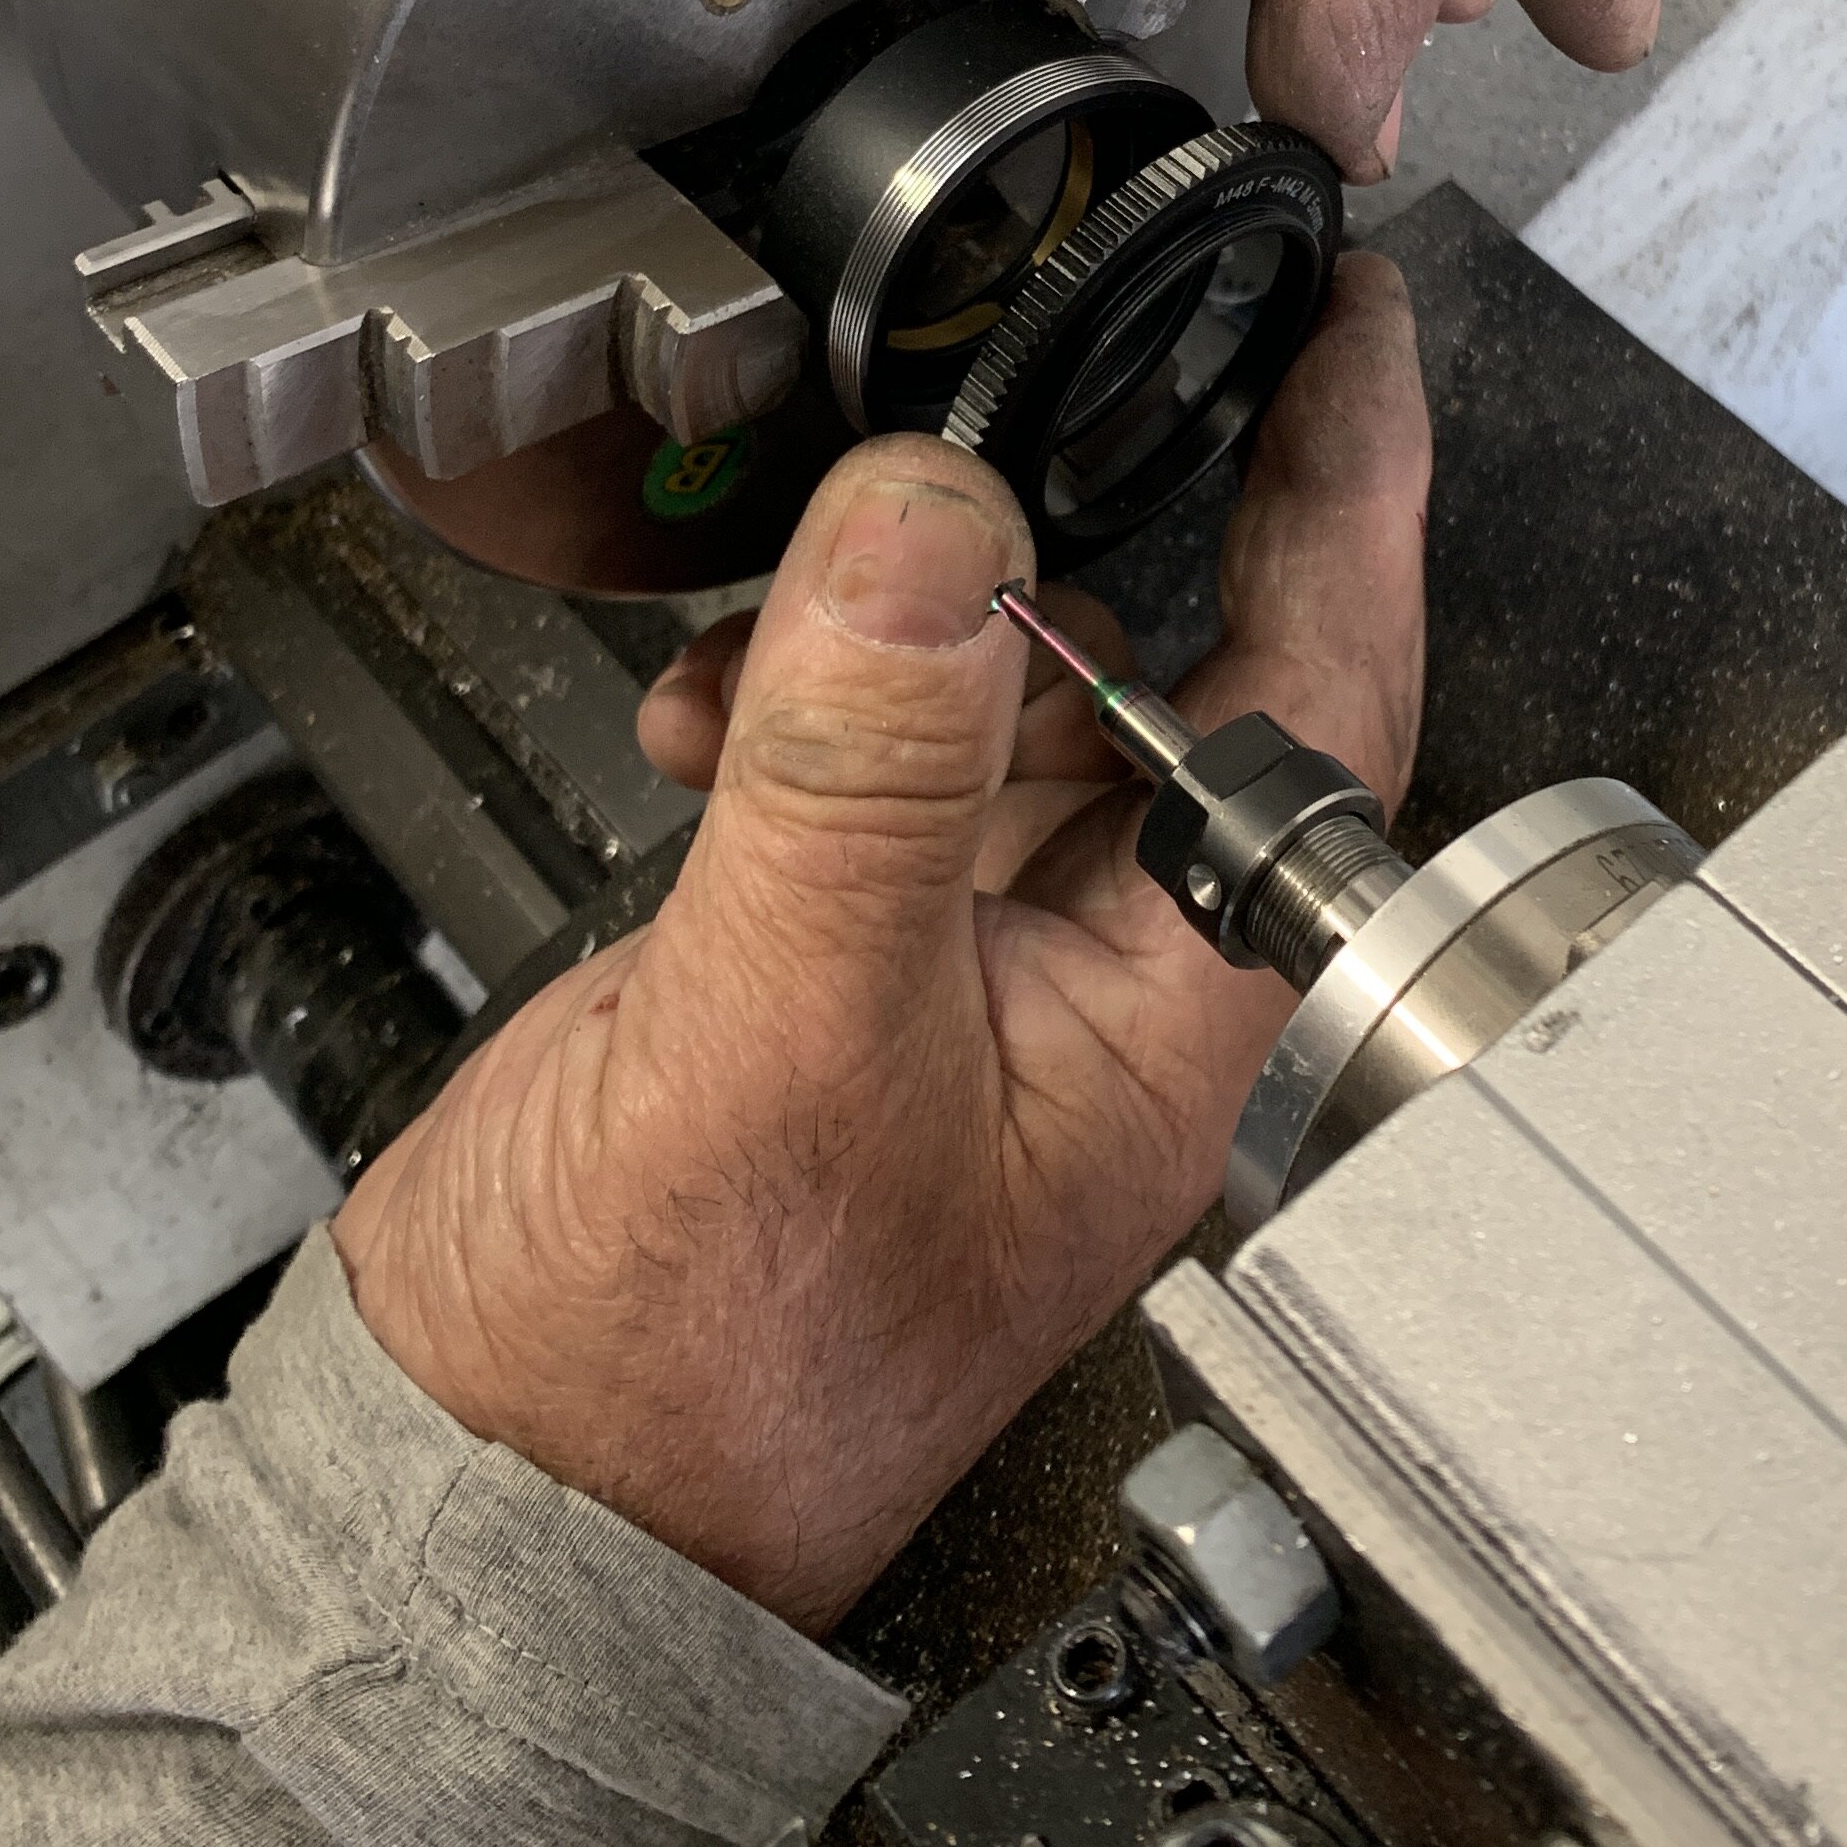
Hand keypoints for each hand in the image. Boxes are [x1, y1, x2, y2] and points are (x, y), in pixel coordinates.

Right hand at [331, 259, 1426, 1630]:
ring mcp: (957, 978)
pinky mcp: (827, 969)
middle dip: (1073, 532)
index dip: (1352, 500)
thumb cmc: (675, 1382)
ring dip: (896, 627)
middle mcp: (1089, 988)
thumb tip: (937, 529)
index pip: (1319, 706)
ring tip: (783, 606)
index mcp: (1161, 1019)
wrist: (494, 1516)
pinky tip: (700, 714)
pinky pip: (856, 774)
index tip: (1351, 331)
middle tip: (1020, 379)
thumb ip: (865, 772)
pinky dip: (783, 707)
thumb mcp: (782, 1035)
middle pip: (1158, 684)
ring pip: (989, 711)